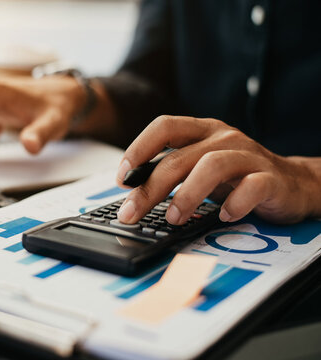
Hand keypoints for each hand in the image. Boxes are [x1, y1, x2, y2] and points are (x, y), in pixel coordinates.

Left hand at [116, 115, 320, 224]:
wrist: (293, 183)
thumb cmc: (236, 176)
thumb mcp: (199, 167)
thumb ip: (171, 171)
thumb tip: (132, 194)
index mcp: (202, 131)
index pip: (164, 127)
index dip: (138, 148)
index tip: (122, 177)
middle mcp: (223, 138)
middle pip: (179, 158)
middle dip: (150, 188)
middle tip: (132, 213)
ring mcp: (248, 156)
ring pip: (211, 167)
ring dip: (187, 195)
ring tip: (174, 218)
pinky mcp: (270, 178)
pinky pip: (251, 187)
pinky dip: (234, 204)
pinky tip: (224, 216)